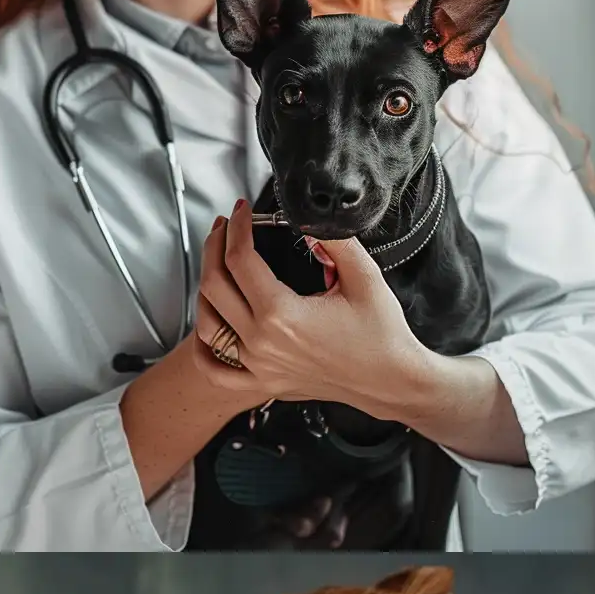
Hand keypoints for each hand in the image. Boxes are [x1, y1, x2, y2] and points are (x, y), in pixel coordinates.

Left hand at [194, 200, 433, 418]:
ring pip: (207, 322)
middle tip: (225, 227)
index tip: (242, 211)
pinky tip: (209, 325)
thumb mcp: (364, 277)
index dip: (236, 226)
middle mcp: (264, 342)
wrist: (391, 382)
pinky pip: (217, 369)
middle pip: (214, 284)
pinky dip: (203, 348)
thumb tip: (306, 220)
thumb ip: (334, 242)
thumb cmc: (382, 336)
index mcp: (283, 314)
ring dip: (204, 287)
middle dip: (215, 246)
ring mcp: (260, 365)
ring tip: (216, 265)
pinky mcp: (265, 381)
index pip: (240, 258)